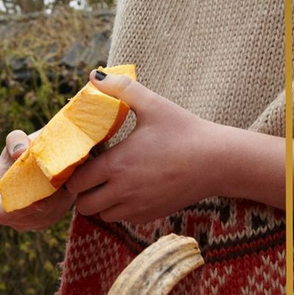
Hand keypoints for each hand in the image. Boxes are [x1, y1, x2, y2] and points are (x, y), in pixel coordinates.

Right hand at [0, 129, 76, 230]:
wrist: (38, 157)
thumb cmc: (23, 148)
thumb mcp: (17, 139)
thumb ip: (15, 141)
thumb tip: (20, 152)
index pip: (3, 212)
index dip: (21, 210)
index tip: (41, 202)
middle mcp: (7, 215)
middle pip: (29, 216)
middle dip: (46, 203)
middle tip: (61, 186)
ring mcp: (25, 222)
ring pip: (45, 216)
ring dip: (57, 202)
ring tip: (64, 182)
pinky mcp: (43, 223)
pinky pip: (55, 215)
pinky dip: (63, 202)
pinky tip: (66, 187)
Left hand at [65, 71, 223, 223]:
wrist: (218, 161)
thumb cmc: (185, 131)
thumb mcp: (153, 104)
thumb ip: (121, 88)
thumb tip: (94, 75)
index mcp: (117, 164)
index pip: (76, 181)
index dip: (75, 173)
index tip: (85, 160)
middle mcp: (123, 191)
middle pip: (84, 205)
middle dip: (83, 192)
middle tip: (94, 174)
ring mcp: (138, 206)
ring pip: (103, 215)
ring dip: (102, 202)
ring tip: (112, 182)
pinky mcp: (152, 215)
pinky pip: (124, 219)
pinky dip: (121, 209)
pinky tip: (132, 190)